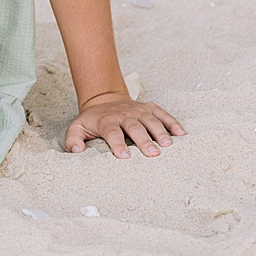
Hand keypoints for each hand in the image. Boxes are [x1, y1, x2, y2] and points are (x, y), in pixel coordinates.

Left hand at [65, 92, 185, 157]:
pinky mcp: (149, 108)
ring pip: (150, 119)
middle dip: (143, 139)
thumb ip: (73, 139)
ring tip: (168, 145)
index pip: (112, 131)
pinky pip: (162, 113)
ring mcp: (138, 110)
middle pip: (134, 126)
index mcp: (107, 121)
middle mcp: (124, 114)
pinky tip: (181, 133)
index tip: (124, 156)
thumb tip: (76, 151)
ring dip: (160, 131)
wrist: (104, 99)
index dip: (117, 143)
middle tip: (153, 154)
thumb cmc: (94, 120)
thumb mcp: (78, 127)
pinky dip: (172, 122)